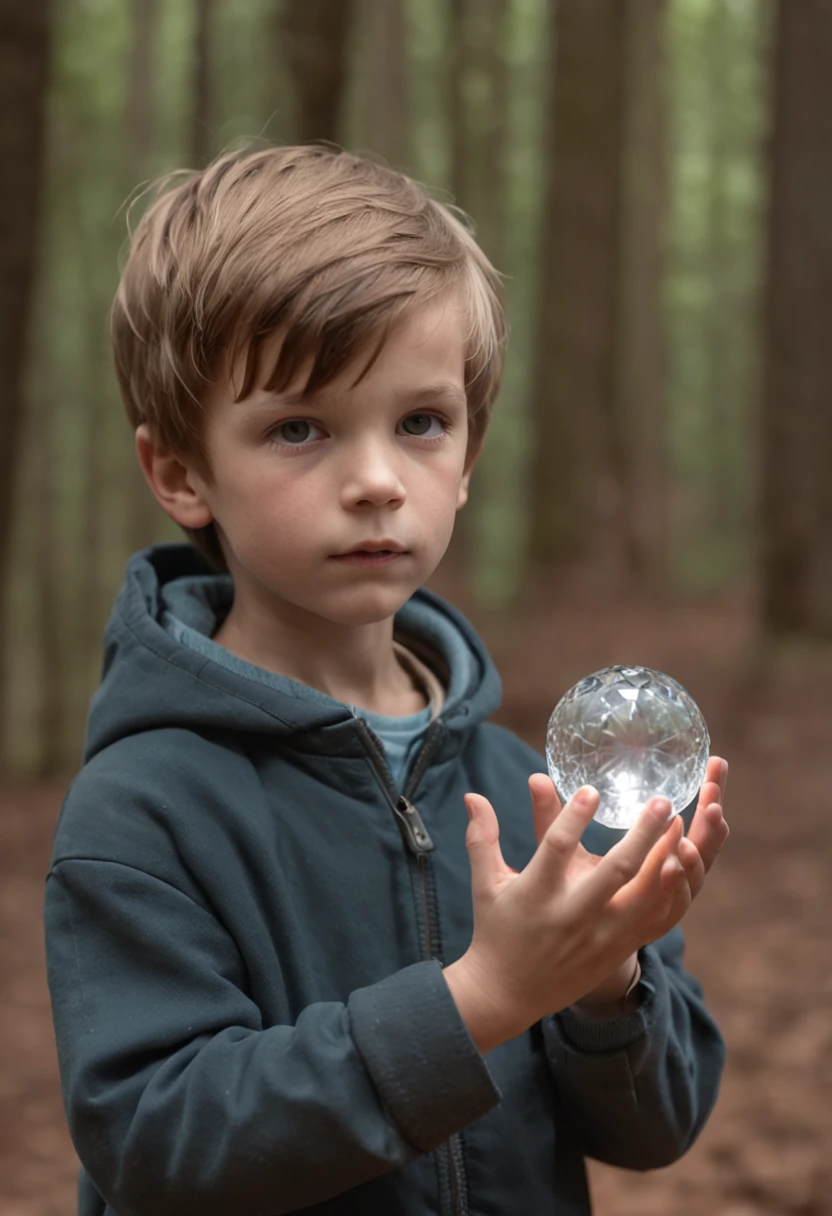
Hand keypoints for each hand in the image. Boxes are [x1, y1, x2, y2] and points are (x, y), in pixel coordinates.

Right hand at [444, 784, 686, 1052]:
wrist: (508, 994)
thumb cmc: (496, 929)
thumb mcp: (486, 882)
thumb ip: (482, 836)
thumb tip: (473, 795)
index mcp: (536, 894)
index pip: (557, 849)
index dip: (573, 817)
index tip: (592, 790)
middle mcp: (572, 915)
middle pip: (616, 871)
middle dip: (643, 835)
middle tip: (662, 802)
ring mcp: (601, 936)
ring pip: (645, 897)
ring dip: (666, 860)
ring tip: (681, 825)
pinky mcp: (620, 949)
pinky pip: (657, 920)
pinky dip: (673, 891)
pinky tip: (683, 862)